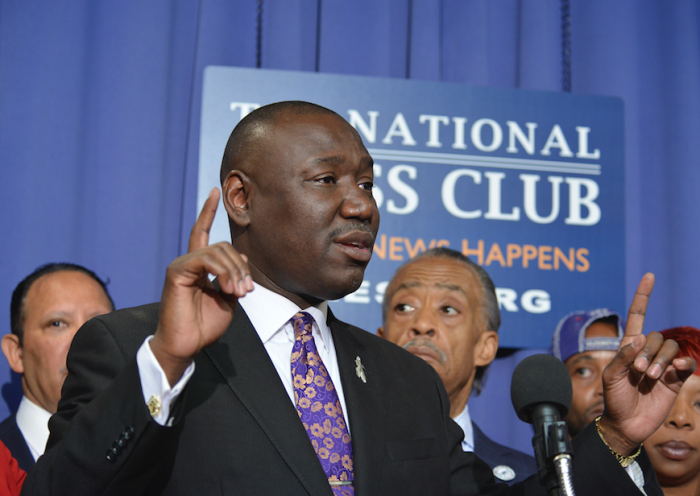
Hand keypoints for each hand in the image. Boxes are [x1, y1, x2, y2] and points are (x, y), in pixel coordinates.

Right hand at [150, 188, 253, 384]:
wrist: (187, 345)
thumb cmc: (205, 326)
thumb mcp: (228, 300)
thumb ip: (234, 278)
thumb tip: (243, 259)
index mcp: (198, 267)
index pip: (201, 232)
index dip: (208, 211)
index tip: (215, 191)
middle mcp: (188, 262)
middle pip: (222, 246)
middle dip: (240, 267)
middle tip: (247, 291)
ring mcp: (181, 266)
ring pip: (217, 251)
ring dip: (234, 272)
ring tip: (239, 293)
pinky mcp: (176, 272)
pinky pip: (205, 259)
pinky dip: (223, 272)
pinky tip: (227, 289)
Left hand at [599, 273, 695, 453]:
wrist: (627, 424)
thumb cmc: (614, 399)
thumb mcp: (611, 377)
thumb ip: (623, 357)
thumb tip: (639, 339)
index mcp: (628, 347)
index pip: (638, 316)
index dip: (643, 297)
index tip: (650, 276)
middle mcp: (647, 352)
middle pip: (657, 336)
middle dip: (649, 352)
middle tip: (640, 372)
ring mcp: (662, 365)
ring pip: (671, 347)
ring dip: (662, 360)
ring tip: (651, 377)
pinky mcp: (676, 379)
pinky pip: (686, 362)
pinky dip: (684, 362)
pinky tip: (680, 368)